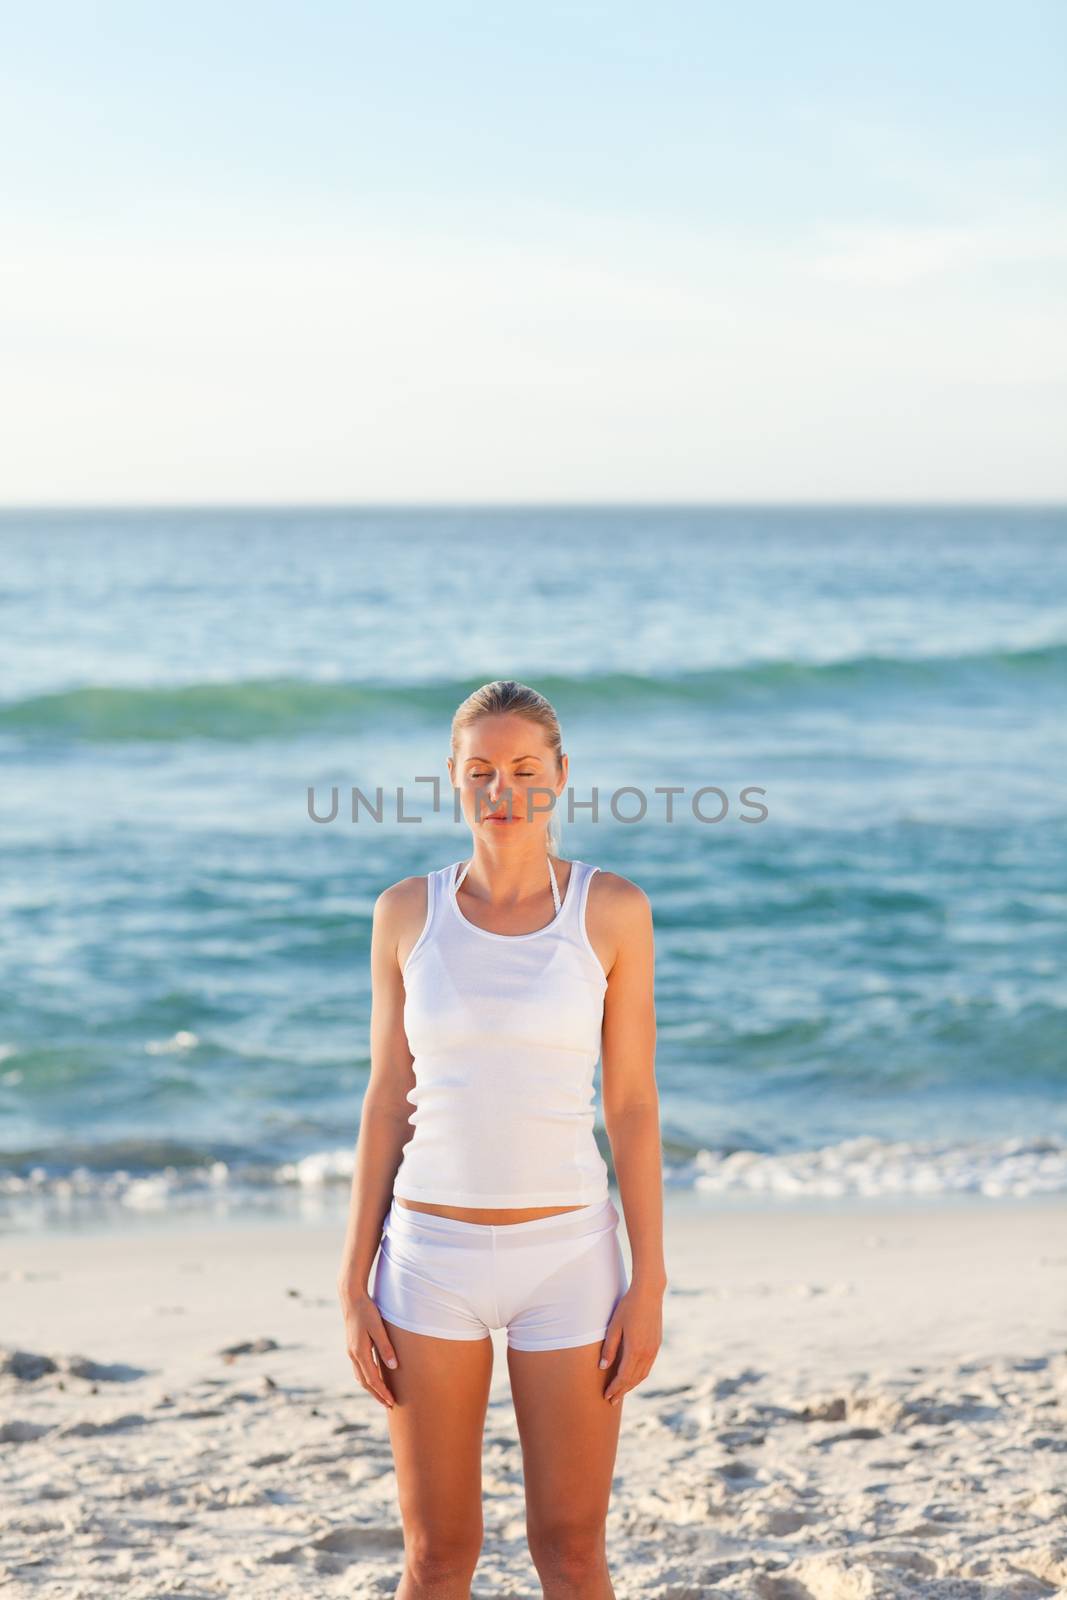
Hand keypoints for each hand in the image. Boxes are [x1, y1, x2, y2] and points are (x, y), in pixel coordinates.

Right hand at [337, 1283, 398, 1409]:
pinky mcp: (352, 1347)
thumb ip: (385, 1347)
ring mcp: (351, 1351)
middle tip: (389, 1404)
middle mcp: (353, 1355)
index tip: (391, 1402)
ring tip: (382, 1395)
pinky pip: (359, 1369)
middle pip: (365, 1382)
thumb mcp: (378, 1328)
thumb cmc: (366, 1311)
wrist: (351, 1298)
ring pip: (360, 1377)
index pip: (372, 1379)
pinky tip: (374, 1378)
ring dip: (371, 1388)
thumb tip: (394, 1367)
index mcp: (360, 1352)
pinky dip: (367, 1378)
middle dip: (377, 1394)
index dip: (382, 1392)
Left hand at [598, 1280, 663, 1404]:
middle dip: (622, 1391)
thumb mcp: (614, 1326)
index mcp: (635, 1350)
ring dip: (631, 1385)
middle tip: (611, 1401)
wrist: (649, 1293)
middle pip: (633, 1379)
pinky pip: (647, 1366)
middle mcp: (647, 1353)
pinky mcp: (656, 1345)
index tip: (606, 1396)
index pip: (623, 1377)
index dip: (615, 1388)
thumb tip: (603, 1367)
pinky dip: (639, 1376)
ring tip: (621, 1392)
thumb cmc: (628, 1307)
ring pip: (642, 1375)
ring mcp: (653, 1350)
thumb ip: (609, 1348)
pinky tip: (632, 1377)